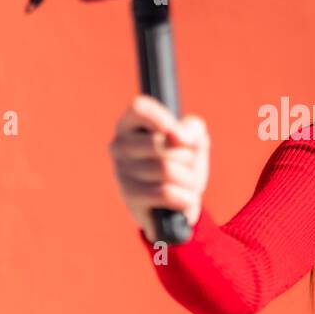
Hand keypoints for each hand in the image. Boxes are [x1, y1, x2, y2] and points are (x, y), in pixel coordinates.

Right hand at [108, 95, 209, 238]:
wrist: (180, 204)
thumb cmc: (183, 164)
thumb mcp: (195, 140)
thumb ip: (191, 129)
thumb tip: (175, 137)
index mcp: (131, 124)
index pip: (139, 108)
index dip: (161, 118)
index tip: (175, 132)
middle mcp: (119, 145)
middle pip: (160, 143)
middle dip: (186, 157)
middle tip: (186, 165)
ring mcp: (121, 172)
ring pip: (166, 169)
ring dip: (188, 180)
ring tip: (185, 183)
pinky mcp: (129, 198)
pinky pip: (166, 194)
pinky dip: (185, 198)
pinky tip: (182, 200)